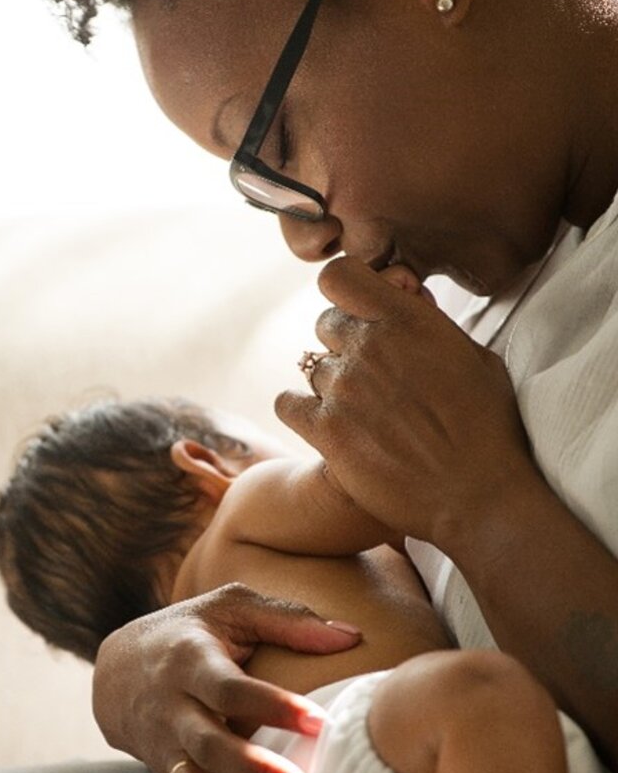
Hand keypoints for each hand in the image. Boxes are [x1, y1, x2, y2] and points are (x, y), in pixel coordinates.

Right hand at [92, 583, 360, 772]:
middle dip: (251, 772)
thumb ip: (287, 619)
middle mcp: (173, 708)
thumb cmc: (193, 630)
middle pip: (207, 745)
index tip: (318, 722)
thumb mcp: (231, 607)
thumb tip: (351, 635)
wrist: (120, 666)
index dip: (271, 705)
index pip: (229, 686)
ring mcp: (166, 749)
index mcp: (190, 660)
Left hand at [276, 256, 536, 549]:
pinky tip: (324, 424)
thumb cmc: (487, 427)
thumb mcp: (473, 357)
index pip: (338, 276)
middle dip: (344, 343)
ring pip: (310, 367)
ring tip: (362, 413)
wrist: (479, 496)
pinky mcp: (325, 431)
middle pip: (325, 323)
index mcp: (406, 320)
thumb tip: (402, 295)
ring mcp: (343, 388)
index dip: (344, 291)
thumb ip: (428, 323)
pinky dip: (299, 410)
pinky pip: (285, 403)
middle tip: (370, 373)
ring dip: (330, 384)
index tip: (359, 310)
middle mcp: (368, 347)